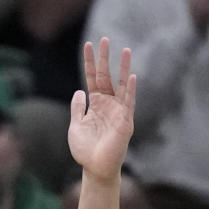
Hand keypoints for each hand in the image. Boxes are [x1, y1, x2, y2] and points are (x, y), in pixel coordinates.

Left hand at [67, 39, 134, 181]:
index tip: (88, 45)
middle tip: (104, 39)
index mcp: (96, 105)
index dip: (90, 63)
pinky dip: (130, 90)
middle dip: (104, 59)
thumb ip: (78, 109)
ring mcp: (118, 112)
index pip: (92, 79)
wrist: (95, 169)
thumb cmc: (86, 151)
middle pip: (106, 77)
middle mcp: (108, 105)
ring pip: (121, 86)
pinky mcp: (125, 122)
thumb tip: (79, 91)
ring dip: (123, 68)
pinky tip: (131, 76)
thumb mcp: (76, 126)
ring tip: (125, 50)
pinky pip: (128, 103)